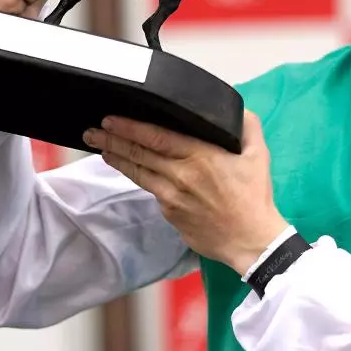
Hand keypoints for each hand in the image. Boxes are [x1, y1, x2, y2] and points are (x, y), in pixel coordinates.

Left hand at [83, 111, 288, 274]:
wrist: (251, 241)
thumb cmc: (254, 198)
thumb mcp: (258, 155)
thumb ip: (247, 127)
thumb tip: (237, 109)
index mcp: (201, 156)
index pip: (156, 136)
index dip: (130, 127)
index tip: (111, 119)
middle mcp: (181, 175)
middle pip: (139, 153)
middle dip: (112, 140)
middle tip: (92, 131)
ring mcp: (172, 197)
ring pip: (138, 173)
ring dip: (117, 158)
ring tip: (101, 147)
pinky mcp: (170, 214)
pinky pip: (151, 191)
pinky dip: (138, 177)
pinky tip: (130, 170)